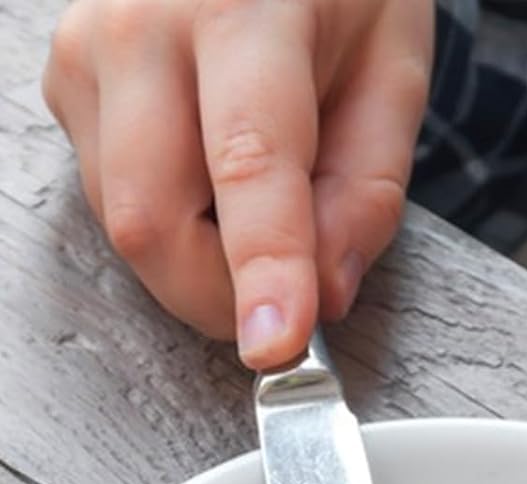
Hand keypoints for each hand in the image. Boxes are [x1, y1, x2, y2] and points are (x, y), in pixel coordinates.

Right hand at [43, 0, 433, 366]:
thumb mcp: (394, 74)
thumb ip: (368, 192)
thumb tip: (325, 293)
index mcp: (240, 8)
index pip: (249, 164)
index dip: (263, 270)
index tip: (276, 345)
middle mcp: (141, 25)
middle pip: (153, 218)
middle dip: (221, 297)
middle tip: (286, 309)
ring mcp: (87, 52)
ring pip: (125, 223)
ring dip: (201, 263)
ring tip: (262, 215)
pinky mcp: (69, 82)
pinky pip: (114, 198)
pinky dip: (175, 226)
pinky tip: (215, 181)